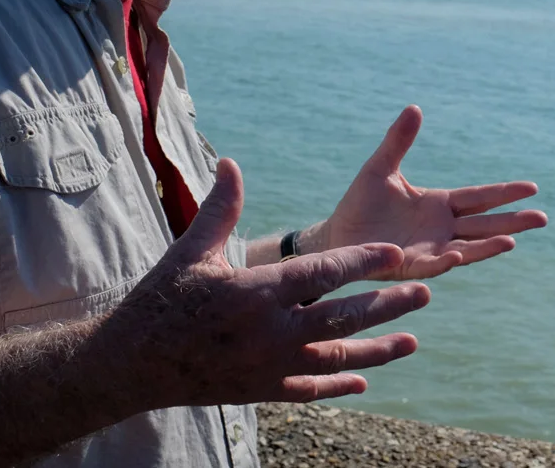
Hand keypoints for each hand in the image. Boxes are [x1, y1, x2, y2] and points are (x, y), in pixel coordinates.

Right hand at [99, 158, 430, 408]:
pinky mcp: (260, 390)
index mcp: (254, 293)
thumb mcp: (191, 252)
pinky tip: (364, 380)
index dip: (362, 262)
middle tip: (425, 293)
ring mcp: (267, 366)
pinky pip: (310, 389)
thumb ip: (220, 209)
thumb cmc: (160, 300)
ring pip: (335, 358)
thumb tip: (231, 164)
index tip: (397, 254)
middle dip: (387, 306)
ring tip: (412, 340)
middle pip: (342, 318)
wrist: (130, 364)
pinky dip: (339, 384)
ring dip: (378, 350)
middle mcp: (268, 333)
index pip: (321, 274)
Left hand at [310, 105, 547, 280]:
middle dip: (513, 222)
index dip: (505, 193)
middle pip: (485, 224)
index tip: (532, 188)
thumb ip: (399, 141)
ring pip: (468, 247)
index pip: (480, 197)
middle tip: (542, 218)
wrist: (336, 236)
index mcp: (440, 203)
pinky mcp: (412, 266)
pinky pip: (433, 264)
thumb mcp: (381, 168)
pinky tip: (459, 254)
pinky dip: (448, 260)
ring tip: (512, 241)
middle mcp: (442, 228)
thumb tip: (414, 107)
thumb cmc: (360, 203)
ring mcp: (431, 249)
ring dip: (489, 245)